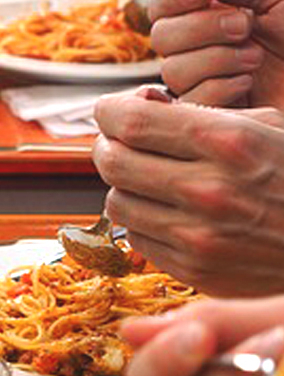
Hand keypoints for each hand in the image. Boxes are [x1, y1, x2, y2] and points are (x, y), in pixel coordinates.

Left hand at [92, 87, 283, 296]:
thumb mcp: (269, 126)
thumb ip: (204, 116)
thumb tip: (142, 107)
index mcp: (227, 143)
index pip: (132, 122)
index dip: (109, 113)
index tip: (109, 111)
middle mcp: (207, 190)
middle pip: (113, 162)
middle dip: (108, 146)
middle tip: (118, 143)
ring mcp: (197, 235)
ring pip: (116, 202)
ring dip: (123, 186)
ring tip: (147, 178)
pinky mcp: (194, 268)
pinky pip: (136, 237)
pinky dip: (141, 220)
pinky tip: (165, 210)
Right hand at [149, 0, 283, 107]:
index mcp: (216, 8)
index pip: (163, 4)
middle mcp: (205, 43)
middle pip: (161, 36)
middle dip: (200, 29)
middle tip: (245, 27)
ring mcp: (208, 78)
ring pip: (173, 70)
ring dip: (216, 59)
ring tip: (257, 59)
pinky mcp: (214, 112)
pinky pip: (189, 100)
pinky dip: (220, 89)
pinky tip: (251, 84)